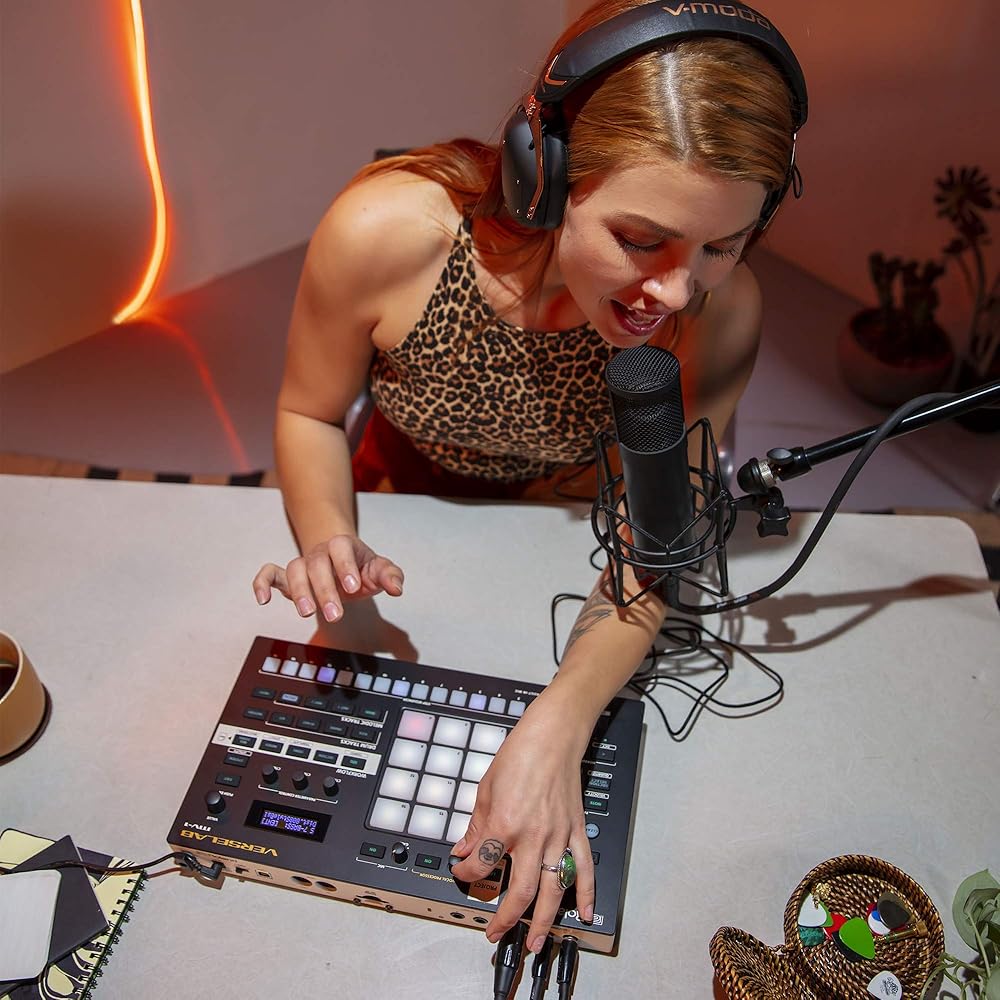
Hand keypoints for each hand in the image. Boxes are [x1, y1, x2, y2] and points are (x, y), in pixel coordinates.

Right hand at [252, 534, 403, 621]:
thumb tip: (397, 589)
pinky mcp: (287, 577)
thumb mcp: (379, 570)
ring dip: (298, 591)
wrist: (342, 563)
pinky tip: (263, 600)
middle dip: (324, 590)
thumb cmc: (361, 568)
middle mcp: (320, 553)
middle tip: (335, 615)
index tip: (353, 587)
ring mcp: (302, 564)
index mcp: (343, 546)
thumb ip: (390, 576)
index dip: (345, 566)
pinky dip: (262, 583)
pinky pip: (269, 573)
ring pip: (293, 570)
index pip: (341, 549)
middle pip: (317, 564)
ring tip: (307, 613)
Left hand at [449, 693, 594, 954]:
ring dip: (544, 920)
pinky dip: (587, 893)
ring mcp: (557, 835)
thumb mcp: (486, 789)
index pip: (481, 863)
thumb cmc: (520, 754)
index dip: (465, 872)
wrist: (553, 736)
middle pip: (520, 891)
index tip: (460, 871)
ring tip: (534, 941)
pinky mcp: (575, 830)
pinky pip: (583, 868)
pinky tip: (586, 912)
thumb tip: (464, 848)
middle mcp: (532, 835)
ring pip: (553, 889)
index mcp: (504, 823)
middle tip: (495, 933)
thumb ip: (476, 825)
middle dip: (506, 918)